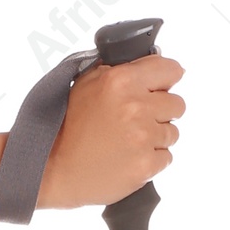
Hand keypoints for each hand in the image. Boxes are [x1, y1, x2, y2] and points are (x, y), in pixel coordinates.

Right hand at [37, 53, 184, 207]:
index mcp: (121, 81)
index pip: (171, 70)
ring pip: (172, 133)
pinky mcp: (146, 165)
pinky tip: (127, 158)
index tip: (158, 88)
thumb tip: (146, 60)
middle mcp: (136, 107)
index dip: (164, 80)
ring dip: (155, 137)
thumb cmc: (64, 128)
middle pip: (177, 104)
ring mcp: (143, 138)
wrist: (52, 170)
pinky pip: (165, 158)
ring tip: (126, 141)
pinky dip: (150, 160)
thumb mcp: (83, 85)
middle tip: (134, 121)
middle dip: (160, 111)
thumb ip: (116, 70)